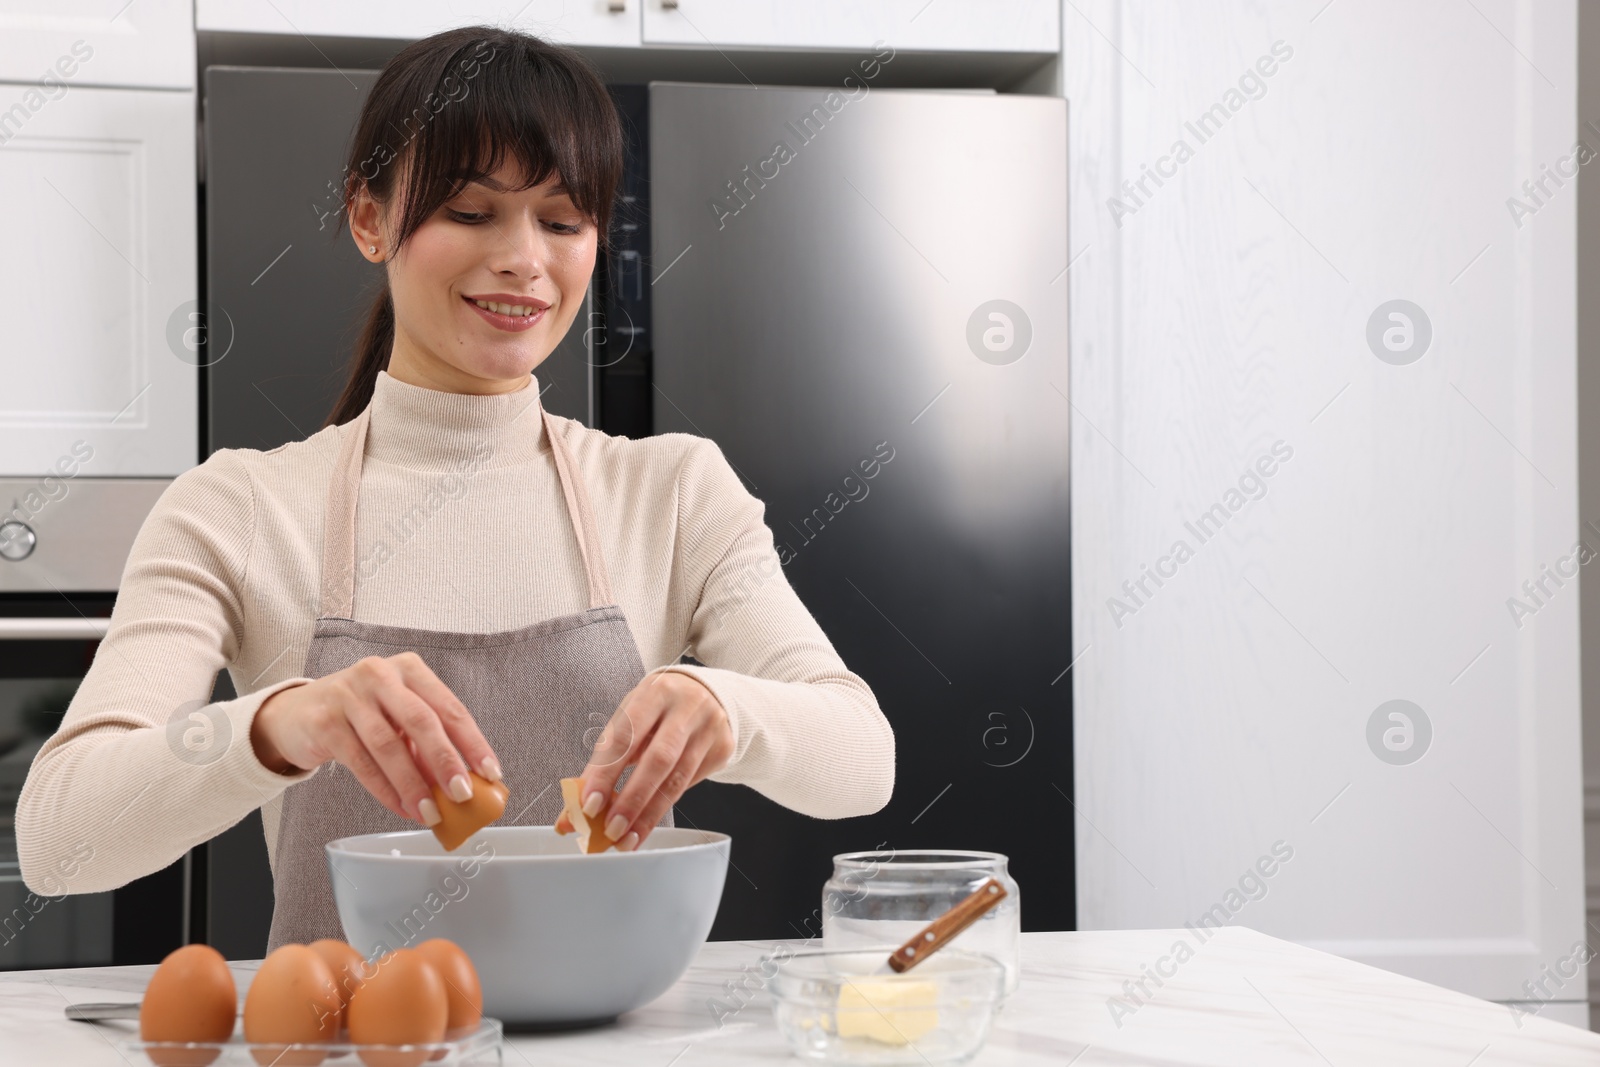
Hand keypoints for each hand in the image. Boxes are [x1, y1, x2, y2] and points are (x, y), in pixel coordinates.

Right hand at [249, 651, 502, 826]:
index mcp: (410, 669)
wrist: (299, 713)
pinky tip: (401, 807)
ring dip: (413, 784)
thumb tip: (462, 784)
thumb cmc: (362, 715)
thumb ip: (426, 745)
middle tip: (462, 794)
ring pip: (388, 745)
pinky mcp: (325, 721)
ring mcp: (349, 695)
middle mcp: (380, 674)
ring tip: (429, 812)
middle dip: (445, 761)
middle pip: (421, 721)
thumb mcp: (397, 718)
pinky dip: (385, 790)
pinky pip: (360, 762)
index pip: (450, 707)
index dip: (473, 742)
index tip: (491, 772)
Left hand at [554, 671, 732, 849]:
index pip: (626, 736)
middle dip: (632, 799)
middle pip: (659, 760)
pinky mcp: (723, 749)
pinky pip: (690, 785)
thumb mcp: (630, 718)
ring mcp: (709, 729)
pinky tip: (646, 823)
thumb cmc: (658, 708)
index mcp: (655, 692)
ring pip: (677, 780)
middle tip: (611, 830)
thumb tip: (576, 808)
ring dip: (648, 815)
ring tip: (626, 840)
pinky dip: (664, 806)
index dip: (605, 773)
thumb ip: (605, 759)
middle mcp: (687, 707)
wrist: (708, 693)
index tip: (588, 805)